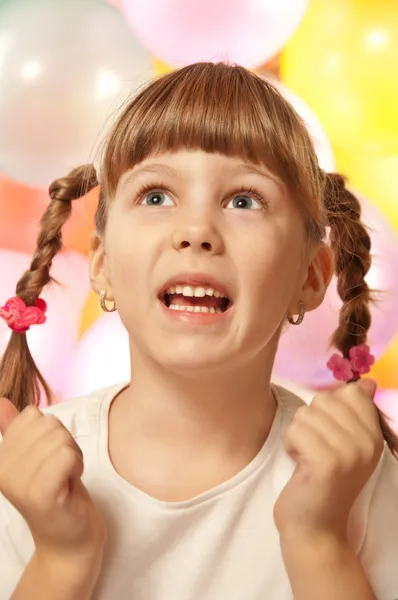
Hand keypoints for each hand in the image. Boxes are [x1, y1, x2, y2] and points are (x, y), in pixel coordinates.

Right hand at [0, 398, 105, 563]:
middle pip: (49, 424)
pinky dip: (77, 466)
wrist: (69, 540)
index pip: (32, 415)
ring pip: (61, 438)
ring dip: (73, 456)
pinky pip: (67, 455)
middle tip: (61, 471)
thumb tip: (1, 402)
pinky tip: (70, 485)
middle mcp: (2, 469)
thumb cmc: (58, 493)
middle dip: (65, 444)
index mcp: (0, 458)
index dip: (51, 433)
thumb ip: (17, 430)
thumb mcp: (36, 457)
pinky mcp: (40, 493)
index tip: (50, 460)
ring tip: (65, 479)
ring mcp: (19, 482)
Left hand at [274, 379, 383, 540]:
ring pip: (305, 415)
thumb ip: (353, 412)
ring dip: (298, 435)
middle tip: (316, 449)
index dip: (328, 409)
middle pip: (324, 400)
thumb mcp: (347, 444)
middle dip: (310, 421)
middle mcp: (367, 442)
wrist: (315, 526)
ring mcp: (349, 452)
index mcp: (374, 435)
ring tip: (308, 458)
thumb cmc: (323, 480)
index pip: (350, 392)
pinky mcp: (327, 462)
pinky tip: (300, 465)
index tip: (330, 435)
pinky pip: (296, 431)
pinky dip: (291, 445)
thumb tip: (366, 382)